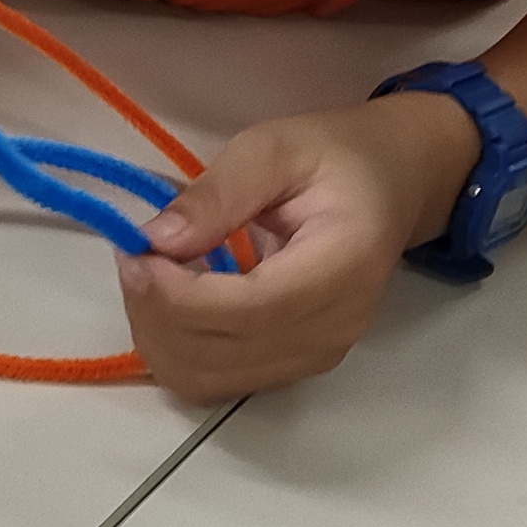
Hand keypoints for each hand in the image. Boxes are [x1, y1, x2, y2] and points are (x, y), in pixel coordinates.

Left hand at [115, 91, 480, 398]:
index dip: (177, 296)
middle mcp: (334, 328)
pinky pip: (216, 380)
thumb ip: (218, 192)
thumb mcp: (275, 146)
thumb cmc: (337, 158)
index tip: (136, 255)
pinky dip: (177, 347)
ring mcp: (315, 357)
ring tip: (152, 275)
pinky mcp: (293, 367)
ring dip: (160, 334)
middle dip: (157, 312)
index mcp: (344, 266)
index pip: (248, 310)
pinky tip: (174, 300)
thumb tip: (157, 239)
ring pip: (208, 378)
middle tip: (136, 255)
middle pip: (220, 355)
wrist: (391, 185)